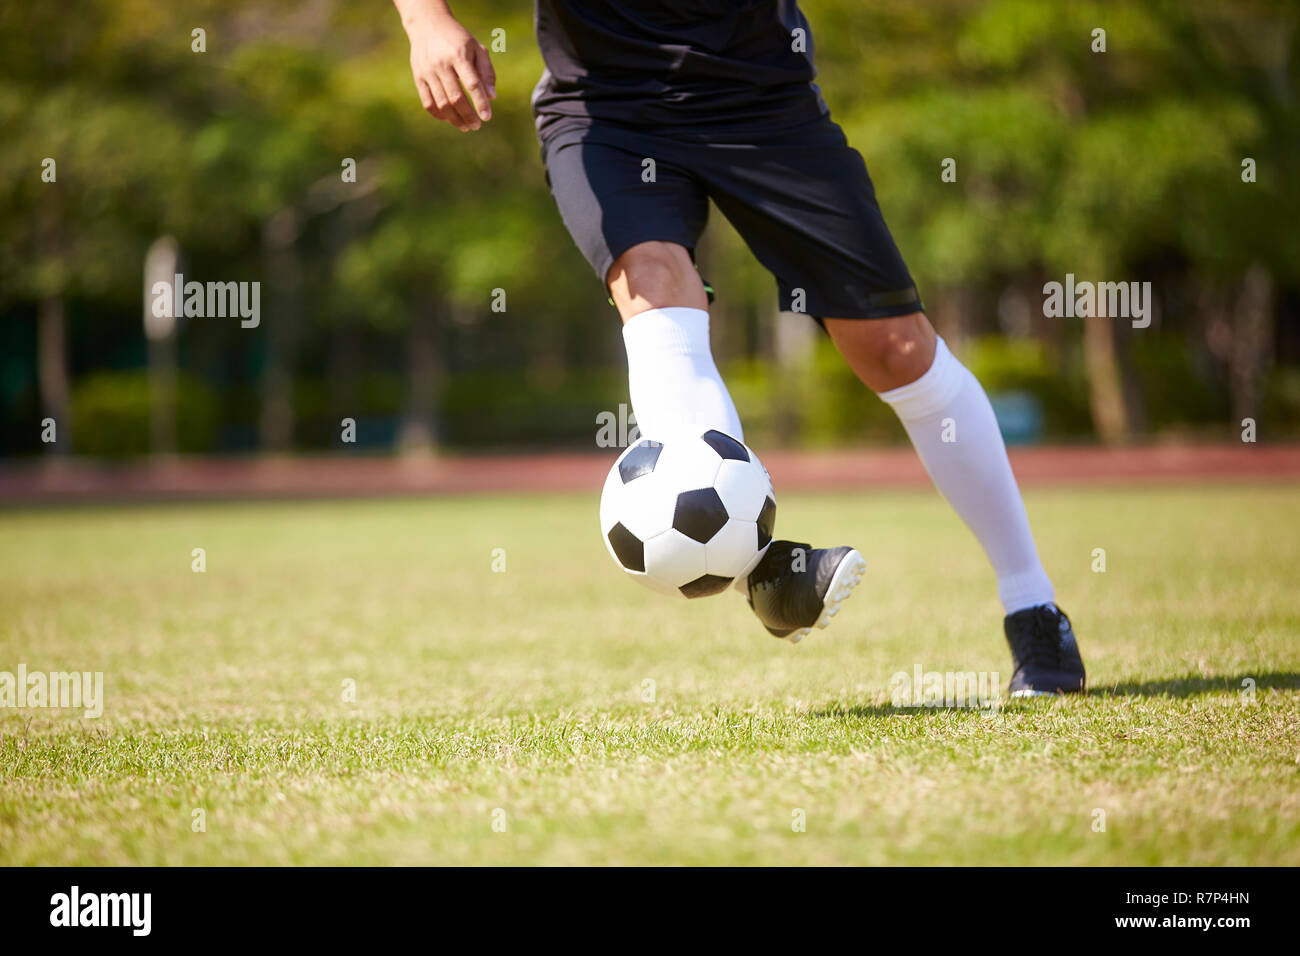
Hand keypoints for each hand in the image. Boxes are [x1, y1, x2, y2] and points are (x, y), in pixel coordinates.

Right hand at [405, 10, 495, 131]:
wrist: (428, 25)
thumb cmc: (459, 40)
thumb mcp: (477, 48)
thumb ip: (486, 72)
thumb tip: (492, 97)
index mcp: (458, 55)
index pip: (472, 84)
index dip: (480, 103)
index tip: (487, 117)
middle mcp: (441, 64)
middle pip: (456, 98)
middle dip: (468, 115)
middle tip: (477, 126)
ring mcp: (427, 71)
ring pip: (441, 104)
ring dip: (455, 119)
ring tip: (465, 126)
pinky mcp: (418, 77)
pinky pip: (428, 103)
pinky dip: (439, 115)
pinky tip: (450, 119)